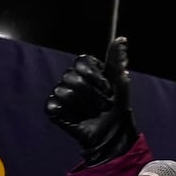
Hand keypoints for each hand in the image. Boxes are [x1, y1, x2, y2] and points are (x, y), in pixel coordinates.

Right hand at [45, 37, 137, 165]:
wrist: (113, 136)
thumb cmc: (117, 110)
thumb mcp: (121, 84)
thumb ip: (117, 61)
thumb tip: (121, 38)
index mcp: (88, 70)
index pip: (82, 61)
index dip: (96, 77)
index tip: (107, 89)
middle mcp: (72, 79)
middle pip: (74, 76)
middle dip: (92, 95)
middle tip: (102, 106)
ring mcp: (62, 93)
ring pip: (66, 91)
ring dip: (85, 107)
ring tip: (92, 114)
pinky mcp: (54, 109)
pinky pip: (54, 104)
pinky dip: (70, 114)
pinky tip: (78, 119)